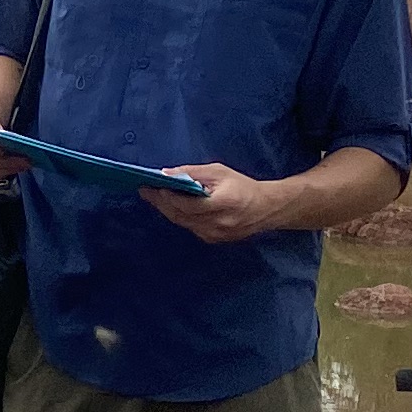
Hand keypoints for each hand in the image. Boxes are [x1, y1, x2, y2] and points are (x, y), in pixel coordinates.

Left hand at [140, 161, 289, 244]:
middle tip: (145, 192)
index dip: (169, 197)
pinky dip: (179, 217)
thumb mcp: (219, 172)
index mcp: (223, 203)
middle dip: (161, 203)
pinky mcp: (213, 240)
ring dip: (167, 210)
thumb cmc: (242, 186)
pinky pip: (190, 227)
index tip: (153, 187)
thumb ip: (193, 172)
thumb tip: (167, 174)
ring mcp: (216, 235)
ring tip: (153, 197)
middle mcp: (219, 223)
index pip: (189, 205)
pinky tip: (170, 207)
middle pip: (181, 216)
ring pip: (183, 223)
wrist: (266, 209)